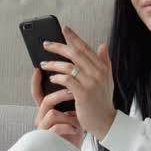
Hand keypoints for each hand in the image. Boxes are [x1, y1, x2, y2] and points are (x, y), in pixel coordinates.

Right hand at [31, 68, 82, 148]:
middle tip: (73, 92)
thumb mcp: (73, 112)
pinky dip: (68, 127)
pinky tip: (76, 129)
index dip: (36, 82)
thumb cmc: (73, 131)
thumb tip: (77, 79)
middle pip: (46, 101)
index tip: (38, 69)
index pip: (37, 94)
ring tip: (77, 117)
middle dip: (60, 95)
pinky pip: (56, 128)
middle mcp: (42, 118)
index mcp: (46, 111)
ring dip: (67, 114)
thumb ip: (71, 98)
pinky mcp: (48, 140)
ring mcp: (44, 129)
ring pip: (51, 113)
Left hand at [41, 26, 116, 140]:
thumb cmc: (103, 101)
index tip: (64, 29)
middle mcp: (98, 72)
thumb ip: (104, 62)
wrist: (106, 122)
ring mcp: (91, 83)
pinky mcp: (83, 93)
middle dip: (58, 46)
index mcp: (102, 67)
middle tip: (46, 44)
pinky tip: (51, 78)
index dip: (74, 37)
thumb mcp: (107, 79)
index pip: (86, 48)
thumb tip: (103, 45)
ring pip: (69, 66)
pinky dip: (58, 77)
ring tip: (43, 64)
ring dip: (53, 64)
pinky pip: (67, 80)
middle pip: (75, 53)